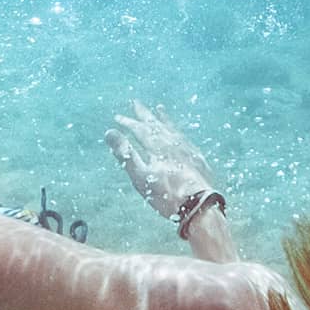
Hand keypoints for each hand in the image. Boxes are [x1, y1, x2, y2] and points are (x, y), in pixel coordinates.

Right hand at [105, 103, 216, 221]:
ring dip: (163, 119)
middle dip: (145, 114)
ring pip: (173, 129)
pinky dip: (178, 132)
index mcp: (158, 147)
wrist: (199, 206)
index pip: (140, 129)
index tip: (118, 118)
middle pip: (157, 125)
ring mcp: (188, 150)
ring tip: (160, 109)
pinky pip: (185, 138)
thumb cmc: (167, 195)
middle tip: (136, 102)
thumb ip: (125, 154)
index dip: (128, 122)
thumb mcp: (141, 176)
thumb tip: (109, 132)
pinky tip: (180, 135)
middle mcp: (173, 143)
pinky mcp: (198, 159)